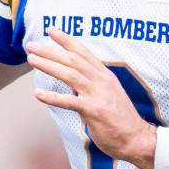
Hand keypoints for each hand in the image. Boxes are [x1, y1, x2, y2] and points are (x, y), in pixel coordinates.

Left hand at [26, 28, 156, 168]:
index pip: (83, 52)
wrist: (136, 138)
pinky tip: (38, 93)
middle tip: (31, 45)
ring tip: (32, 60)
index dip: (66, 40)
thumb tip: (70, 79)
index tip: (51, 30)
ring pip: (70, 75)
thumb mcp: (108, 93)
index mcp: (105, 75)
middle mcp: (101, 81)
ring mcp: (98, 95)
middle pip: (73, 60)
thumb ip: (91, 83)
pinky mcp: (94, 111)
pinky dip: (53, 97)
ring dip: (49, 66)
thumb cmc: (120, 118)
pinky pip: (70, 102)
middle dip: (50, 51)